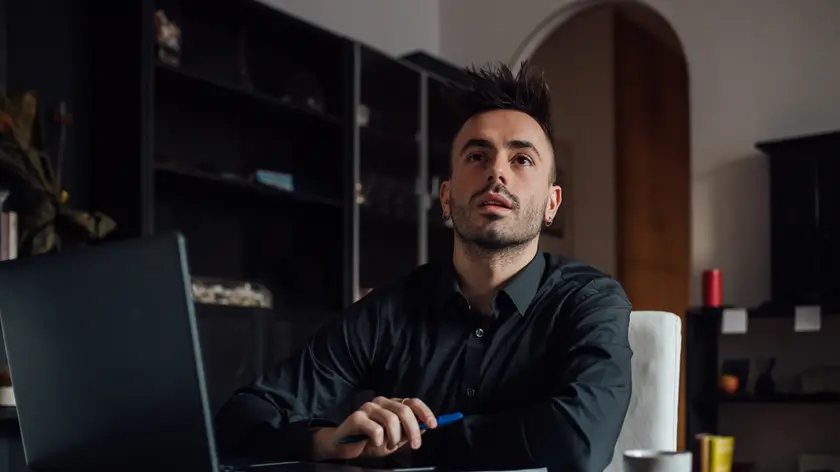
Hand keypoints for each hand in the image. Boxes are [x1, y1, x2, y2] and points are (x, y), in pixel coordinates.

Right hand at [311, 396, 437, 460]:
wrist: (343, 446)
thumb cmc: (369, 442)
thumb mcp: (393, 439)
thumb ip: (407, 432)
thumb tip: (425, 427)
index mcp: (392, 404)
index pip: (412, 401)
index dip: (425, 412)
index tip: (433, 425)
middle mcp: (381, 402)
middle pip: (404, 410)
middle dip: (413, 430)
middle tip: (415, 446)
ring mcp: (368, 408)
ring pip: (392, 420)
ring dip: (394, 438)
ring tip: (389, 446)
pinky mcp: (357, 417)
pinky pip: (376, 430)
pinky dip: (378, 441)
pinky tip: (373, 444)